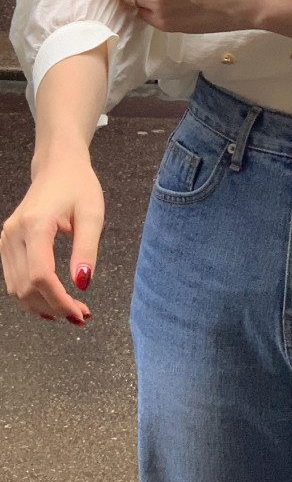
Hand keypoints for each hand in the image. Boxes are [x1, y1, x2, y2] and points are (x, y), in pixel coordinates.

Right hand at [1, 156, 103, 323]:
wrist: (58, 166)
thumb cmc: (78, 186)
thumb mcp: (92, 214)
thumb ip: (87, 249)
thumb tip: (82, 283)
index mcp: (35, 225)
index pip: (41, 275)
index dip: (59, 300)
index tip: (79, 313)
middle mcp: (14, 233)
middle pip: (26, 286)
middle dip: (53, 307)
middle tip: (81, 316)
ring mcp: (6, 238)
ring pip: (15, 287)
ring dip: (42, 305)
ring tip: (71, 312)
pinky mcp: (7, 241)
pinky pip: (13, 277)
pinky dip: (31, 294)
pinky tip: (52, 301)